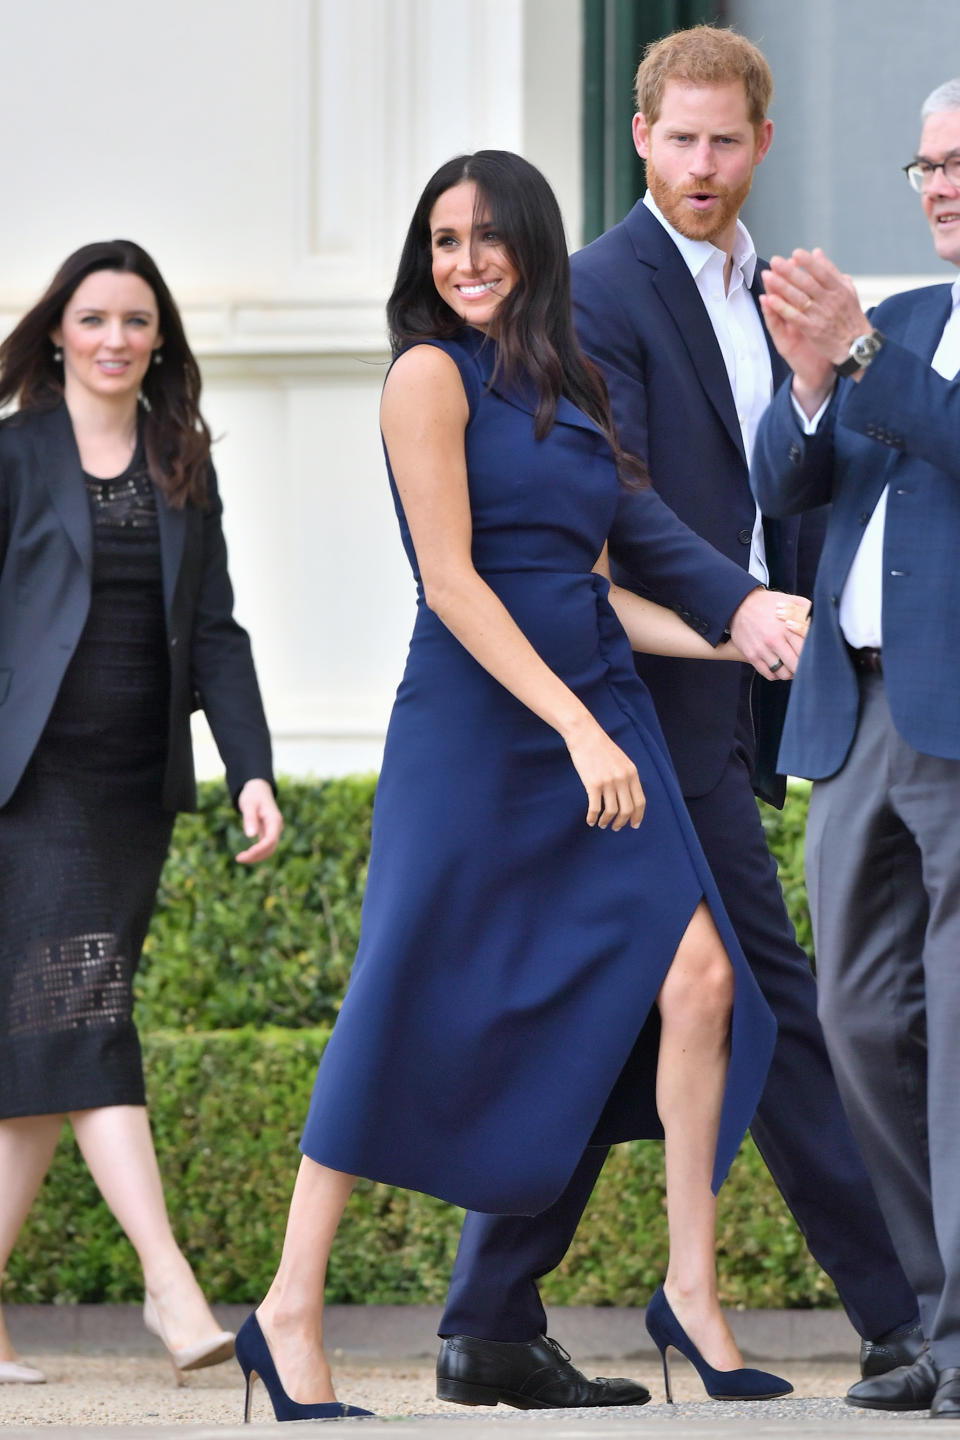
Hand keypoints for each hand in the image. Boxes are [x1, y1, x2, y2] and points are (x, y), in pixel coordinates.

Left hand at [235, 778, 283, 861]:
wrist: (257, 789)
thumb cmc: (252, 795)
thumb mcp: (248, 804)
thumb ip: (250, 819)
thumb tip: (250, 836)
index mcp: (274, 820)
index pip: (271, 840)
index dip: (259, 849)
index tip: (245, 854)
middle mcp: (276, 827)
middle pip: (271, 848)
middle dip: (256, 856)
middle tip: (238, 859)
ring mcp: (273, 831)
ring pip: (269, 850)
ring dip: (256, 856)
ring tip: (240, 858)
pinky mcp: (268, 833)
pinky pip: (265, 847)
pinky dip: (256, 853)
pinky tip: (245, 855)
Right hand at [564, 719, 645, 829]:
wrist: (585, 735)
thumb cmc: (601, 747)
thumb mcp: (621, 761)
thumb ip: (626, 776)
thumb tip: (627, 796)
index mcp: (632, 773)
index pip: (640, 801)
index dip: (638, 816)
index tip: (634, 825)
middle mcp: (622, 779)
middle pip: (627, 809)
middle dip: (622, 822)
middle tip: (615, 827)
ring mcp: (608, 782)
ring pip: (611, 811)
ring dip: (606, 821)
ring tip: (602, 824)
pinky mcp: (593, 784)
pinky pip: (595, 808)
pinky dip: (593, 817)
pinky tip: (590, 820)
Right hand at [728, 588, 810, 679]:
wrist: (740, 604)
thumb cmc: (768, 604)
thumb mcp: (790, 600)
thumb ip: (807, 610)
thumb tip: (820, 621)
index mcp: (787, 627)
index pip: (806, 650)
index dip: (813, 656)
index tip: (815, 656)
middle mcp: (774, 640)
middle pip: (796, 665)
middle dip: (804, 667)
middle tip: (806, 665)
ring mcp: (762, 650)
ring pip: (783, 673)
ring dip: (790, 673)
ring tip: (793, 667)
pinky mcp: (752, 656)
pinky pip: (769, 674)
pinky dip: (777, 674)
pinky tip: (780, 667)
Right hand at [758, 275, 834, 416]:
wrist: (819, 370)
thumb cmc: (823, 342)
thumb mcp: (825, 318)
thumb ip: (825, 299)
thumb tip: (831, 282)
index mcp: (803, 310)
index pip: (799, 286)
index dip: (798, 271)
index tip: (798, 256)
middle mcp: (791, 318)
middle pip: (785, 293)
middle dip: (782, 276)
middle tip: (777, 262)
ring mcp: (785, 329)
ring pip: (776, 306)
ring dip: (771, 291)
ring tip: (767, 277)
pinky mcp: (782, 342)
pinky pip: (774, 325)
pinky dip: (770, 312)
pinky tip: (766, 301)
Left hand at [761, 247, 870, 365]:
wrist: (857, 345)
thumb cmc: (851, 316)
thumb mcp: (847, 291)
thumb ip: (831, 271)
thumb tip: (817, 253)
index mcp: (839, 289)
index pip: (823, 272)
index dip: (809, 263)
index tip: (795, 253)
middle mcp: (830, 300)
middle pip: (807, 283)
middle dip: (790, 271)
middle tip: (774, 261)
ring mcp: (821, 315)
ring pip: (799, 298)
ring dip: (782, 287)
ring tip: (768, 276)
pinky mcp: (813, 329)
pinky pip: (795, 317)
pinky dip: (783, 308)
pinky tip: (770, 300)